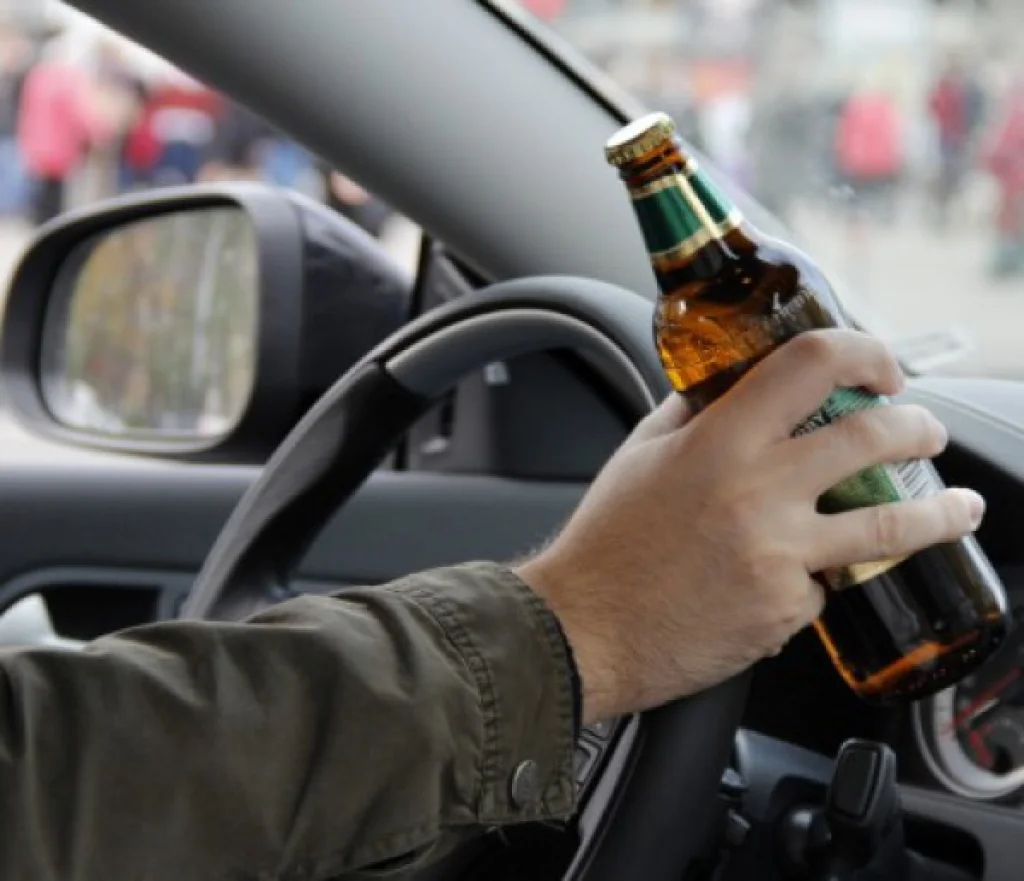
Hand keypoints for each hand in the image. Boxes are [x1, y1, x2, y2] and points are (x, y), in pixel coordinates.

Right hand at [516, 330, 984, 722]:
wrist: (583, 630)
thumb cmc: (605, 544)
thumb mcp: (640, 455)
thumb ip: (693, 414)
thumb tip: (733, 389)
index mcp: (718, 441)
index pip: (812, 364)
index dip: (864, 351)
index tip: (880, 367)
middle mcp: (758, 492)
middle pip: (873, 438)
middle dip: (917, 427)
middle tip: (926, 432)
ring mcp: (779, 556)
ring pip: (889, 524)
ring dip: (939, 512)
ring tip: (957, 509)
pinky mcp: (785, 611)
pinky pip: (823, 586)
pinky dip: (814, 579)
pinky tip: (784, 581)